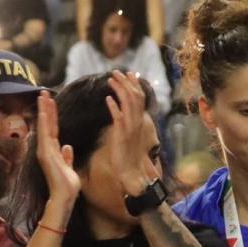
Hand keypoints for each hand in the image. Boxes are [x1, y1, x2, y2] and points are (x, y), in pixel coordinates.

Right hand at [35, 91, 79, 206]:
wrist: (64, 196)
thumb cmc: (67, 184)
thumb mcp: (68, 166)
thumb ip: (66, 156)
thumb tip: (67, 147)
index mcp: (52, 151)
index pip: (52, 129)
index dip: (52, 115)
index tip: (51, 102)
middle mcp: (46, 148)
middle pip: (46, 124)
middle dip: (45, 108)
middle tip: (44, 92)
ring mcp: (44, 150)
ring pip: (44, 125)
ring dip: (44, 110)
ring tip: (43, 95)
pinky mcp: (46, 153)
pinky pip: (45, 133)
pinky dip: (44, 121)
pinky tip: (44, 110)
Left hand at [105, 70, 159, 197]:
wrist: (132, 173)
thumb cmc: (128, 157)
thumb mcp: (129, 136)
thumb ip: (126, 123)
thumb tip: (121, 111)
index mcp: (139, 122)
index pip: (140, 98)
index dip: (135, 85)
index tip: (129, 74)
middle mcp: (137, 122)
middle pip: (135, 97)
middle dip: (127, 82)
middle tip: (117, 71)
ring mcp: (131, 128)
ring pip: (129, 103)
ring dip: (120, 89)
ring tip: (111, 78)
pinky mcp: (122, 134)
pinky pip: (119, 117)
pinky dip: (114, 107)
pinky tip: (107, 99)